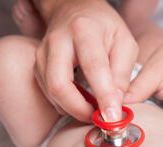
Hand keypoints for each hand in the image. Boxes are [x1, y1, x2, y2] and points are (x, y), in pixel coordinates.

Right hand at [34, 0, 138, 121]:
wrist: (73, 11)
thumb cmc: (104, 29)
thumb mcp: (125, 43)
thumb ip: (123, 74)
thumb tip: (117, 105)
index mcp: (84, 30)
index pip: (93, 67)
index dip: (104, 96)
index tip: (113, 118)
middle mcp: (57, 41)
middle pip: (59, 85)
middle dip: (80, 110)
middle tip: (99, 119)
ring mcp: (43, 54)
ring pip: (52, 94)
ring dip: (74, 110)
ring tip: (94, 111)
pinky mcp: (37, 67)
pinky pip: (50, 96)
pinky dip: (67, 106)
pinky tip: (81, 103)